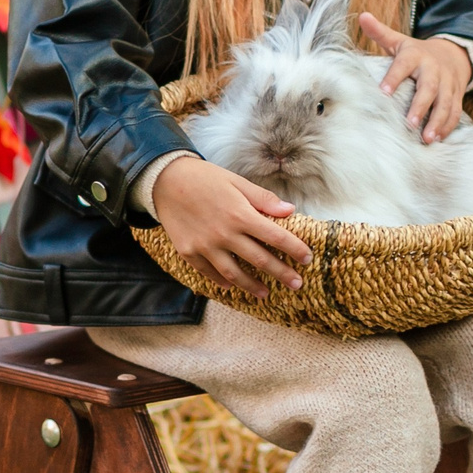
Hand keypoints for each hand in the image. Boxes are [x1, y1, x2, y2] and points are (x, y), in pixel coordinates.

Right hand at [151, 158, 311, 297]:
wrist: (165, 180)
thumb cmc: (205, 178)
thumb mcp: (237, 182)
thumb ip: (263, 199)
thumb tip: (290, 210)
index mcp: (240, 214)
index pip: (276, 237)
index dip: (295, 249)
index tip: (307, 258)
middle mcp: (224, 234)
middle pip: (259, 260)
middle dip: (281, 274)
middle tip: (297, 284)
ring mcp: (205, 246)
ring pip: (234, 273)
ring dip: (252, 286)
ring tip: (266, 294)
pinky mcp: (189, 252)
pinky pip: (209, 272)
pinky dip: (223, 281)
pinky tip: (233, 286)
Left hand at [358, 14, 472, 143]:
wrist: (454, 54)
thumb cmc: (417, 53)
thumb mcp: (400, 41)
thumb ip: (380, 33)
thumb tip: (362, 16)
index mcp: (416, 55)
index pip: (404, 65)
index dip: (394, 77)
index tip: (383, 92)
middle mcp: (434, 69)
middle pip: (430, 87)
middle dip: (421, 105)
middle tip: (410, 123)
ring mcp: (448, 84)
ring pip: (446, 103)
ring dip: (438, 121)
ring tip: (427, 138)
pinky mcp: (457, 96)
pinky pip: (455, 112)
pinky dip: (448, 126)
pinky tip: (438, 139)